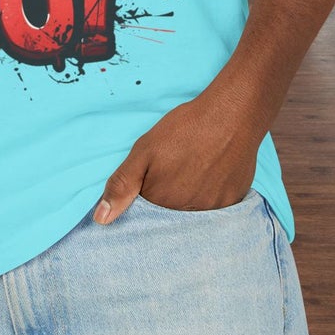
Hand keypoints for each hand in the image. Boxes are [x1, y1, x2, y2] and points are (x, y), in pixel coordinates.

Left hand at [92, 94, 260, 223]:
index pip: (145, 217)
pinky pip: (216, 211)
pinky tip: (210, 176)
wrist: (231, 115)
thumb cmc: (185, 129)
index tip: (150, 183)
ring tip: (192, 173)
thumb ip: (122, 184)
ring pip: (192, 215)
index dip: (144, 200)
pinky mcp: (233, 203)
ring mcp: (213, 211)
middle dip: (166, 202)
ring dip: (188, 201)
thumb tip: (100, 220)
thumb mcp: (144, 150)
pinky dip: (209, 198)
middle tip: (175, 172)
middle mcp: (188, 214)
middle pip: (169, 218)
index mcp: (162, 203)